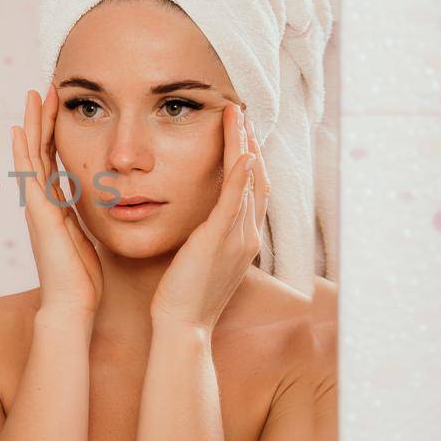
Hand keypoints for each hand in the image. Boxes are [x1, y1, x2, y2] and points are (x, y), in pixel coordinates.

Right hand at [11, 85, 102, 316]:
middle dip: (41, 119)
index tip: (60, 105)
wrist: (72, 306)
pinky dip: (22, 151)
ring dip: (31, 124)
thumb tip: (104, 201)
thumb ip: (89, 218)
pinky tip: (18, 130)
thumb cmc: (83, 280)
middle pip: (39, 150)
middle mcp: (42, 202)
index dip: (55, 131)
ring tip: (33, 95)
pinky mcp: (37, 213)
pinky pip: (28, 175)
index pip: (54, 159)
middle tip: (44, 87)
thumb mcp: (91, 238)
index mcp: (56, 206)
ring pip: (31, 155)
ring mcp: (36, 207)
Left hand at [151, 101, 269, 330]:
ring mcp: (237, 237)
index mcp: (242, 240)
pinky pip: (235, 200)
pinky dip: (240, 174)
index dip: (250, 159)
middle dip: (250, 143)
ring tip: (237, 117)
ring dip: (244, 146)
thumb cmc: (183, 298)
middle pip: (257, 179)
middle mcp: (247, 235)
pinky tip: (242, 152)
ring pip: (248, 182)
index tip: (241, 134)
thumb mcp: (199, 261)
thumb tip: (199, 223)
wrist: (183, 327)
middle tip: (241, 113)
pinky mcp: (220, 240)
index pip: (252, 190)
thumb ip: (206, 238)